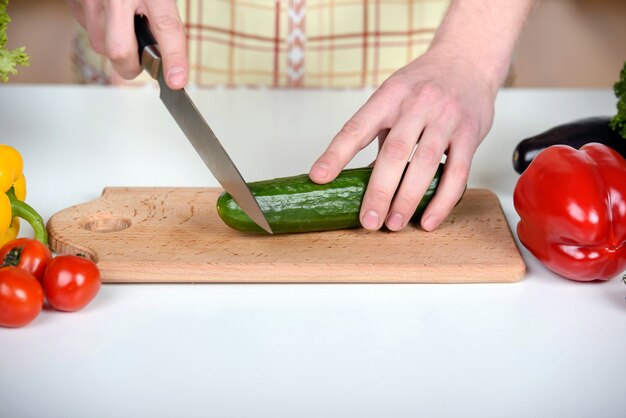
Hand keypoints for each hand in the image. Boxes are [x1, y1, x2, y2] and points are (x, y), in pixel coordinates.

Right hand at [66, 0, 187, 88]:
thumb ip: (164, 21)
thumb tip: (169, 60)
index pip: (166, 27)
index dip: (174, 58)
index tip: (176, 81)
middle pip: (120, 52)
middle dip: (132, 65)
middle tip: (143, 61)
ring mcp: (91, 0)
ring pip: (102, 46)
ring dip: (116, 46)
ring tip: (124, 23)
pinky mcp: (73, 2)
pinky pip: (88, 32)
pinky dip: (101, 31)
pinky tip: (108, 14)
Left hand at [309, 48, 498, 231]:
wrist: (468, 59)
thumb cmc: (423, 85)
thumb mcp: (394, 99)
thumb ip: (379, 136)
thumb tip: (360, 180)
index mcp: (389, 96)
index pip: (357, 127)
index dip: (336, 154)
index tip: (319, 178)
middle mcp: (416, 104)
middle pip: (393, 152)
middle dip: (379, 192)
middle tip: (368, 222)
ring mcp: (446, 118)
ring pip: (425, 164)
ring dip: (408, 199)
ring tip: (393, 225)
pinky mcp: (470, 133)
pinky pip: (457, 173)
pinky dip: (442, 201)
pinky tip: (428, 220)